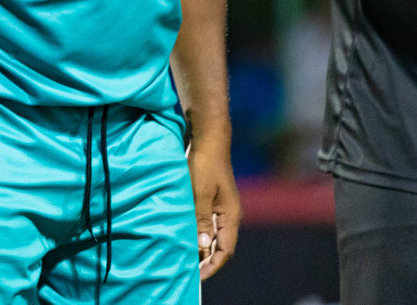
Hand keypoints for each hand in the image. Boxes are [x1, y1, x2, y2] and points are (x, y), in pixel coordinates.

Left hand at [187, 139, 240, 279]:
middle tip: (188, 270)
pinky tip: (186, 236)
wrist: (209, 140)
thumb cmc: (204, 164)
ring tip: (185, 258)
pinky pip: (207, 224)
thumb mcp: (199, 191)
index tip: (199, 276)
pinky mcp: (212, 201)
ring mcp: (222, 208)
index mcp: (231, 216)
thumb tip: (204, 246)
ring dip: (201, 247)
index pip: (225, 250)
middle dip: (206, 260)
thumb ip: (201, 218)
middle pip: (220, 246)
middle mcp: (229, 215)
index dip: (212, 265)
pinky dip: (198, 233)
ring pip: (213, 235)